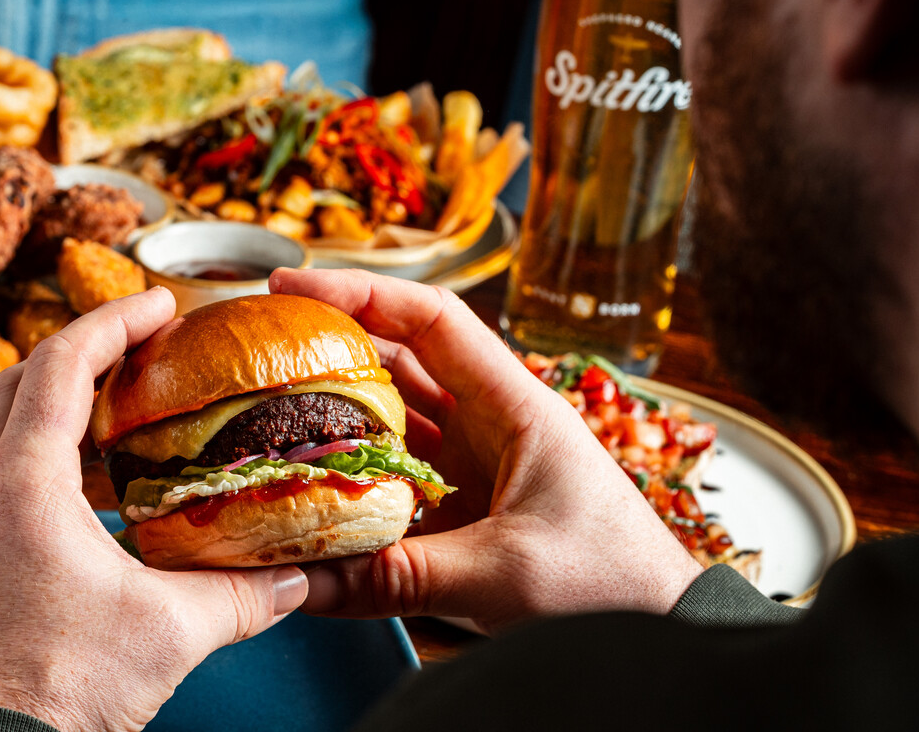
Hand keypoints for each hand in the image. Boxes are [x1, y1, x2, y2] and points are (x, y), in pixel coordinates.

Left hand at [0, 287, 307, 730]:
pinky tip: (106, 498)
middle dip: (84, 350)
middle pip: (25, 382)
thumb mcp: (166, 633)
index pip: (62, 365)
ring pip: (11, 431)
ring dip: (68, 407)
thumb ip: (238, 594)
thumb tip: (293, 576)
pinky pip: (11, 482)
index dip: (113, 321)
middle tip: (143, 345)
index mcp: (23, 487)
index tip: (158, 302)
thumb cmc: (52, 693)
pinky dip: (58, 463)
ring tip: (132, 413)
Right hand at [269, 268, 700, 632]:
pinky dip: (348, 483)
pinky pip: (390, 485)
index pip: (431, 320)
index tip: (290, 283)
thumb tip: (302, 581)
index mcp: (515, 407)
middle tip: (257, 351)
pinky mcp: (462, 516)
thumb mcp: (502, 576)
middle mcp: (489, 427)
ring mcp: (473, 470)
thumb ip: (398, 578)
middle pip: (395, 364)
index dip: (359, 292)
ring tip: (259, 414)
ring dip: (330, 418)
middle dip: (327, 351)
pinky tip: (301, 490)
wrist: (661, 636)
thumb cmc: (612, 587)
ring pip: (386, 424)